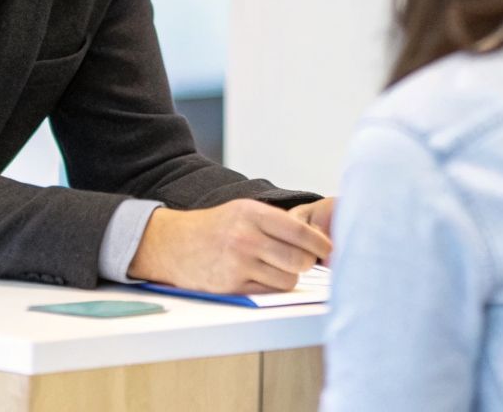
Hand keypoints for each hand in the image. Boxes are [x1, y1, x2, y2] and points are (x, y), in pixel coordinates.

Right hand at [127, 199, 331, 293]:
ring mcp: (238, 263)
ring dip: (290, 276)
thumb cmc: (215, 226)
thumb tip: (315, 237)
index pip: (299, 231)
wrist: (174, 244)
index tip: (329, 249)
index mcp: (252, 214)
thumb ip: (275, 221)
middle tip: (305, 261)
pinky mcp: (232, 286)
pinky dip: (273, 286)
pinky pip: (269, 291)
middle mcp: (246, 237)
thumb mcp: (242, 210)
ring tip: (279, 268)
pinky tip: (265, 276)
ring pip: (287, 279)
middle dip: (307, 262)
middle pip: (298, 259)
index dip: (320, 243)